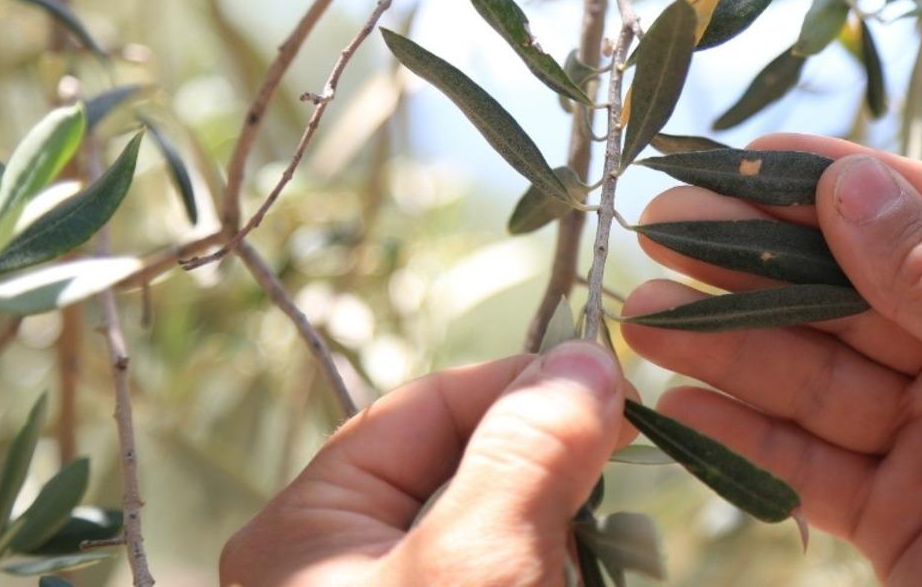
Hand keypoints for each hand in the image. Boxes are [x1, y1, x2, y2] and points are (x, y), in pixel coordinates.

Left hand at [220, 342, 628, 586]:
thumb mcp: (472, 566)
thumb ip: (522, 455)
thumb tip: (585, 356)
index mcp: (307, 530)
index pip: (422, 410)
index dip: (514, 384)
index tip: (604, 383)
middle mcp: (347, 562)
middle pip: (467, 466)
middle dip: (546, 466)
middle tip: (615, 471)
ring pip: (503, 524)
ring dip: (565, 527)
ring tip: (607, 548)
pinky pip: (516, 570)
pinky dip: (563, 568)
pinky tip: (594, 571)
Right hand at [623, 134, 921, 585]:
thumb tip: (847, 181)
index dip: (824, 183)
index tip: (735, 160)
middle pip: (848, 289)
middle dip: (753, 262)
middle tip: (662, 230)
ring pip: (814, 372)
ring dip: (728, 345)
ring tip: (645, 317)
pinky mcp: (898, 508)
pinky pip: (808, 462)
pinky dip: (744, 436)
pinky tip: (680, 403)